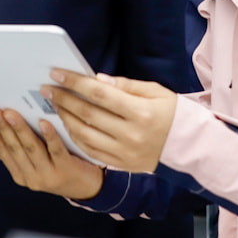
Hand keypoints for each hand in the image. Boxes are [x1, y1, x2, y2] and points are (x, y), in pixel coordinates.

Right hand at [0, 108, 103, 200]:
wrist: (87, 187)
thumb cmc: (59, 167)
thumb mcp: (35, 162)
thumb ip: (18, 151)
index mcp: (19, 174)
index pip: (1, 150)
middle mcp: (31, 177)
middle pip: (14, 148)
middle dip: (2, 128)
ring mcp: (48, 174)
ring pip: (31, 148)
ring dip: (19, 130)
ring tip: (11, 113)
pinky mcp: (65, 169)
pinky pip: (55, 150)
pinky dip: (48, 136)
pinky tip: (43, 122)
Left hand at [44, 70, 178, 173]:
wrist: (190, 146)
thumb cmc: (172, 113)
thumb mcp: (155, 92)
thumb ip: (125, 86)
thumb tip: (98, 80)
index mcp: (141, 112)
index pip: (100, 94)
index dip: (75, 82)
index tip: (57, 73)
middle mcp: (131, 134)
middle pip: (88, 114)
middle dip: (64, 99)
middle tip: (47, 89)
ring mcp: (125, 152)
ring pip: (85, 134)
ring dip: (65, 118)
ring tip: (55, 105)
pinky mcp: (122, 164)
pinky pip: (91, 151)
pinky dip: (76, 137)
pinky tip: (68, 125)